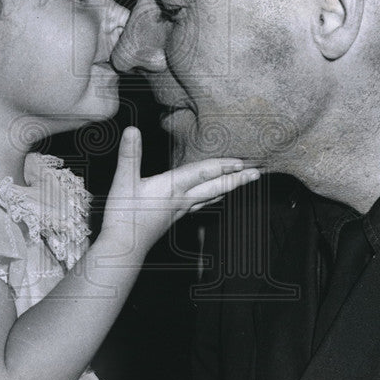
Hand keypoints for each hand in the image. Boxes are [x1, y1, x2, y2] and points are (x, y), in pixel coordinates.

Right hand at [101, 126, 259, 255]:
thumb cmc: (123, 217)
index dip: (222, 165)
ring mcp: (178, 211)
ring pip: (208, 197)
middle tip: (256, 173)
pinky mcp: (171, 218)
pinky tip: (211, 198)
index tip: (242, 161)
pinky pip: (198, 205)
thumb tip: (133, 129)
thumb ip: (130, 155)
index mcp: (171, 188)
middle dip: (235, 179)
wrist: (122, 249)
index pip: (202, 173)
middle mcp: (180, 199)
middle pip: (213, 187)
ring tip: (240, 183)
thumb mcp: (123, 182)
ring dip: (226, 188)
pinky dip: (210, 198)